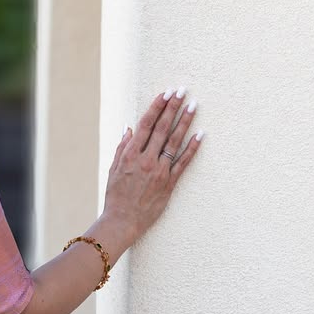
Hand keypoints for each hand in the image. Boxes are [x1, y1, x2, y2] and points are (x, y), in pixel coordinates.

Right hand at [101, 88, 202, 247]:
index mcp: (130, 155)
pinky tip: (200, 134)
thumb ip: (122, 148)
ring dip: (185, 122)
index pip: (146, 125)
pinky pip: (183, 163)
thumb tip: (128, 128)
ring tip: (193, 105)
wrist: (121, 222)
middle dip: (172, 107)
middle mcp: (145, 160)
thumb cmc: (115, 197)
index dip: (157, 107)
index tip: (165, 93)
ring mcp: (158, 171)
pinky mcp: (169, 184)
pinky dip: (192, 148)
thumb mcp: (113, 170)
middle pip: (162, 128)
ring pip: (174, 141)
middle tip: (182, 91)